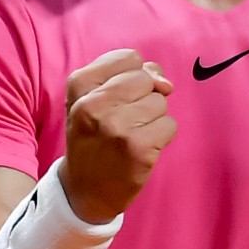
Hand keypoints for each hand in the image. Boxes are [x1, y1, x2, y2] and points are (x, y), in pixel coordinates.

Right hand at [60, 49, 176, 223]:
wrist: (84, 191)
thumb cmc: (92, 137)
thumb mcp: (91, 99)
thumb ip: (127, 75)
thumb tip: (164, 83)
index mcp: (79, 86)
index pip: (129, 58)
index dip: (132, 76)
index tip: (118, 97)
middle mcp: (94, 104)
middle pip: (146, 79)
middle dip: (143, 97)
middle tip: (123, 120)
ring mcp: (117, 127)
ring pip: (160, 101)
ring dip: (152, 118)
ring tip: (130, 135)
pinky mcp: (139, 148)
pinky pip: (170, 124)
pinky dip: (161, 136)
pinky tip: (141, 148)